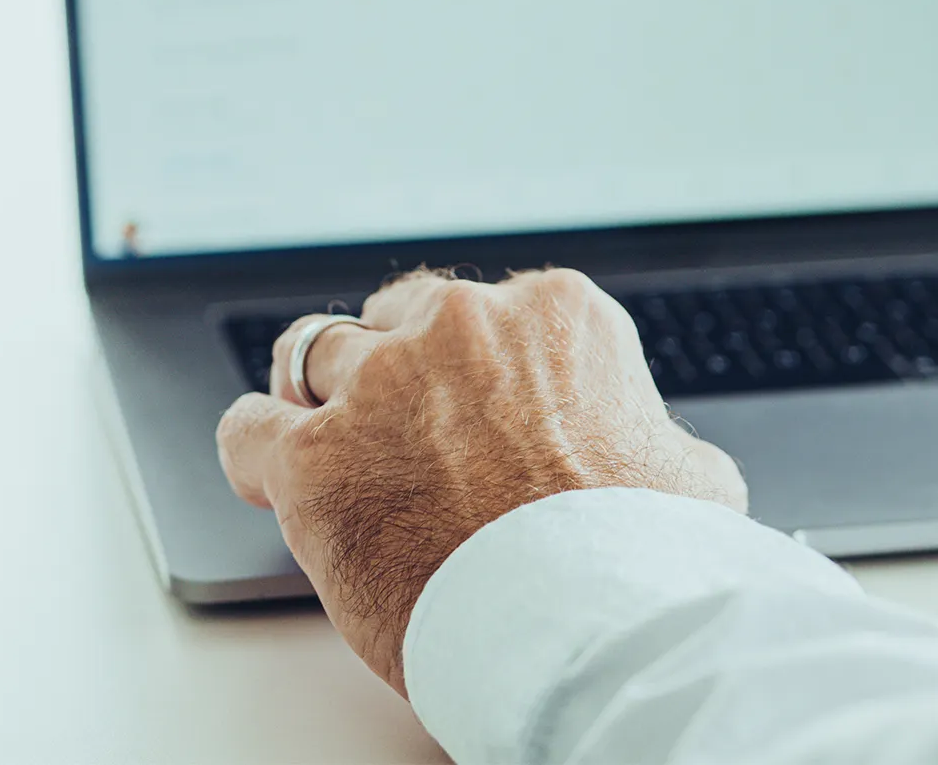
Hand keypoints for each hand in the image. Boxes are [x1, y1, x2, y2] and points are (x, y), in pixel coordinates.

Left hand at [214, 267, 747, 693]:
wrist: (588, 628)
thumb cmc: (642, 563)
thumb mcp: (689, 476)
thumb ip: (650, 437)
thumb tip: (657, 454)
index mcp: (555, 315)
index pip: (491, 309)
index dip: (471, 364)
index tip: (468, 407)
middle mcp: (460, 328)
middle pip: (396, 317)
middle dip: (396, 367)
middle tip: (401, 429)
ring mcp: (379, 386)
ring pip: (314, 354)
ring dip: (320, 398)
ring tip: (326, 444)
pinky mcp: (313, 457)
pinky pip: (248, 427)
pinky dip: (254, 448)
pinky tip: (263, 470)